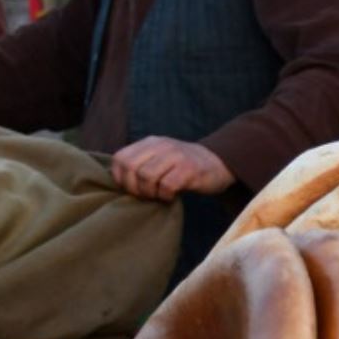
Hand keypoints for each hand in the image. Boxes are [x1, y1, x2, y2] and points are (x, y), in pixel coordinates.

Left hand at [110, 137, 234, 201]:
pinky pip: (167, 185)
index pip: (120, 158)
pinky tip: (172, 196)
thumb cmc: (184, 167)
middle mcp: (162, 146)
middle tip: (145, 195)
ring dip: (150, 192)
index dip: (120, 177)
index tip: (131, 188)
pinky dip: (166, 196)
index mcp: (151, 142)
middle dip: (133, 187)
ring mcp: (177, 156)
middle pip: (131, 167)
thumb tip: (119, 182)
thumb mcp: (161, 157)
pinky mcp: (190, 169)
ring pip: (147, 176)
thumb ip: (142, 163)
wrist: (219, 163)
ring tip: (159, 195)